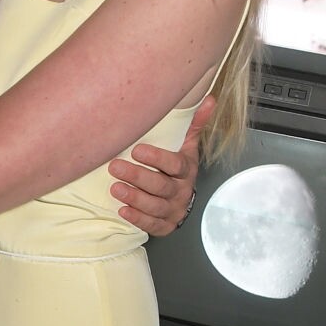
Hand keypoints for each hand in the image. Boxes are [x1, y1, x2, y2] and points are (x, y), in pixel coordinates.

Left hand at [108, 95, 210, 235]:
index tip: (136, 150)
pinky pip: (151, 225)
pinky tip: (123, 209)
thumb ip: (195, 124)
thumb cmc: (178, 169)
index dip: (157, 158)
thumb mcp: (187, 147)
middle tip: (115, 166)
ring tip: (115, 188)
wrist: (183, 199)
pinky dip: (137, 218)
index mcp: (186, 170)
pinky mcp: (164, 225)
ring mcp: (173, 210)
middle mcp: (181, 191)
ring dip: (135, 198)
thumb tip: (210, 99)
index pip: (174, 164)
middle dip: (138, 177)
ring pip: (155, 206)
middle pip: (161, 186)